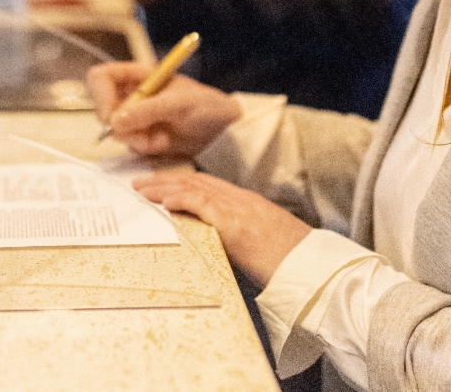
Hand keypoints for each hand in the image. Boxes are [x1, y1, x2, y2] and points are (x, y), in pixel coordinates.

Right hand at [87, 61, 242, 157]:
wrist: (224, 131)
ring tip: (161, 139)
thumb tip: (116, 121)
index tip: (111, 115)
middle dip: (118, 125)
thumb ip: (148, 110)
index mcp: (140, 75)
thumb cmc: (207, 106)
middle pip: (103, 107)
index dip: (100, 95)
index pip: (102, 78)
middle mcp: (133, 94)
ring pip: (116, 130)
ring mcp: (136, 116)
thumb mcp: (180, 103)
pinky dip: (144, 147)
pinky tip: (163, 142)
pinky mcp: (143, 136)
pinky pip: (130, 144)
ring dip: (136, 138)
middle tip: (138, 134)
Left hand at [134, 171, 311, 284]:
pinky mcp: (235, 221)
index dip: (182, 183)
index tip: (161, 184)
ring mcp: (238, 208)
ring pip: (194, 188)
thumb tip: (214, 243)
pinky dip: (181, 199)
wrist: (309, 268)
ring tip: (142, 190)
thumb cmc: (289, 262)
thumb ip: (237, 237)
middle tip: (141, 184)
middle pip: (196, 182)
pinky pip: (202, 203)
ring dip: (164, 188)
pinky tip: (165, 202)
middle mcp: (240, 200)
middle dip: (165, 181)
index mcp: (246, 204)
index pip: (207, 185)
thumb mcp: (259, 244)